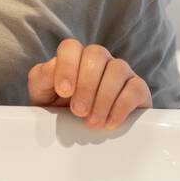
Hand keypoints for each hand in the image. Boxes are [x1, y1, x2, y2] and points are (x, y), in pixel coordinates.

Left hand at [28, 40, 151, 129]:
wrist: (81, 133)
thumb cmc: (59, 110)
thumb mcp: (43, 95)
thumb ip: (41, 78)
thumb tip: (52, 68)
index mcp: (74, 57)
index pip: (70, 47)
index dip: (67, 66)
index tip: (64, 91)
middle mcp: (98, 59)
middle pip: (96, 55)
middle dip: (86, 86)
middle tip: (78, 112)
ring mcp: (120, 71)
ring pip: (117, 69)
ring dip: (103, 98)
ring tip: (92, 122)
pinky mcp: (138, 88)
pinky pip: (135, 88)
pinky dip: (121, 107)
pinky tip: (109, 123)